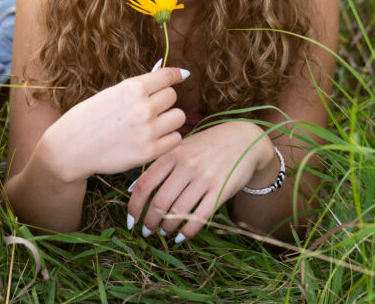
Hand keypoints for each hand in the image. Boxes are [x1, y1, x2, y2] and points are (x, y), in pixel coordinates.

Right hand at [39, 63, 187, 182]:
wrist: (71, 149)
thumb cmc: (90, 118)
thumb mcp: (112, 93)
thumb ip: (139, 87)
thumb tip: (171, 74)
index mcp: (132, 88)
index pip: (167, 76)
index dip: (175, 76)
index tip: (181, 76)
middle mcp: (143, 107)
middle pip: (173, 96)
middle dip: (164, 101)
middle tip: (150, 108)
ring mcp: (147, 130)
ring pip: (178, 117)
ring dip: (169, 119)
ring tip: (153, 124)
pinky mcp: (149, 151)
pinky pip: (175, 138)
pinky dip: (168, 138)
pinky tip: (153, 138)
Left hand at [127, 121, 276, 241]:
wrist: (243, 140)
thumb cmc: (206, 145)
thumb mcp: (180, 148)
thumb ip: (158, 166)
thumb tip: (131, 190)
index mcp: (172, 154)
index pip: (144, 184)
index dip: (134, 206)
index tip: (131, 220)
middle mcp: (186, 166)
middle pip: (159, 202)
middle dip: (150, 222)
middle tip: (147, 230)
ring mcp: (204, 178)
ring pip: (178, 212)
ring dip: (167, 227)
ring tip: (164, 232)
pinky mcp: (221, 190)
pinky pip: (200, 217)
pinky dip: (187, 231)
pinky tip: (181, 236)